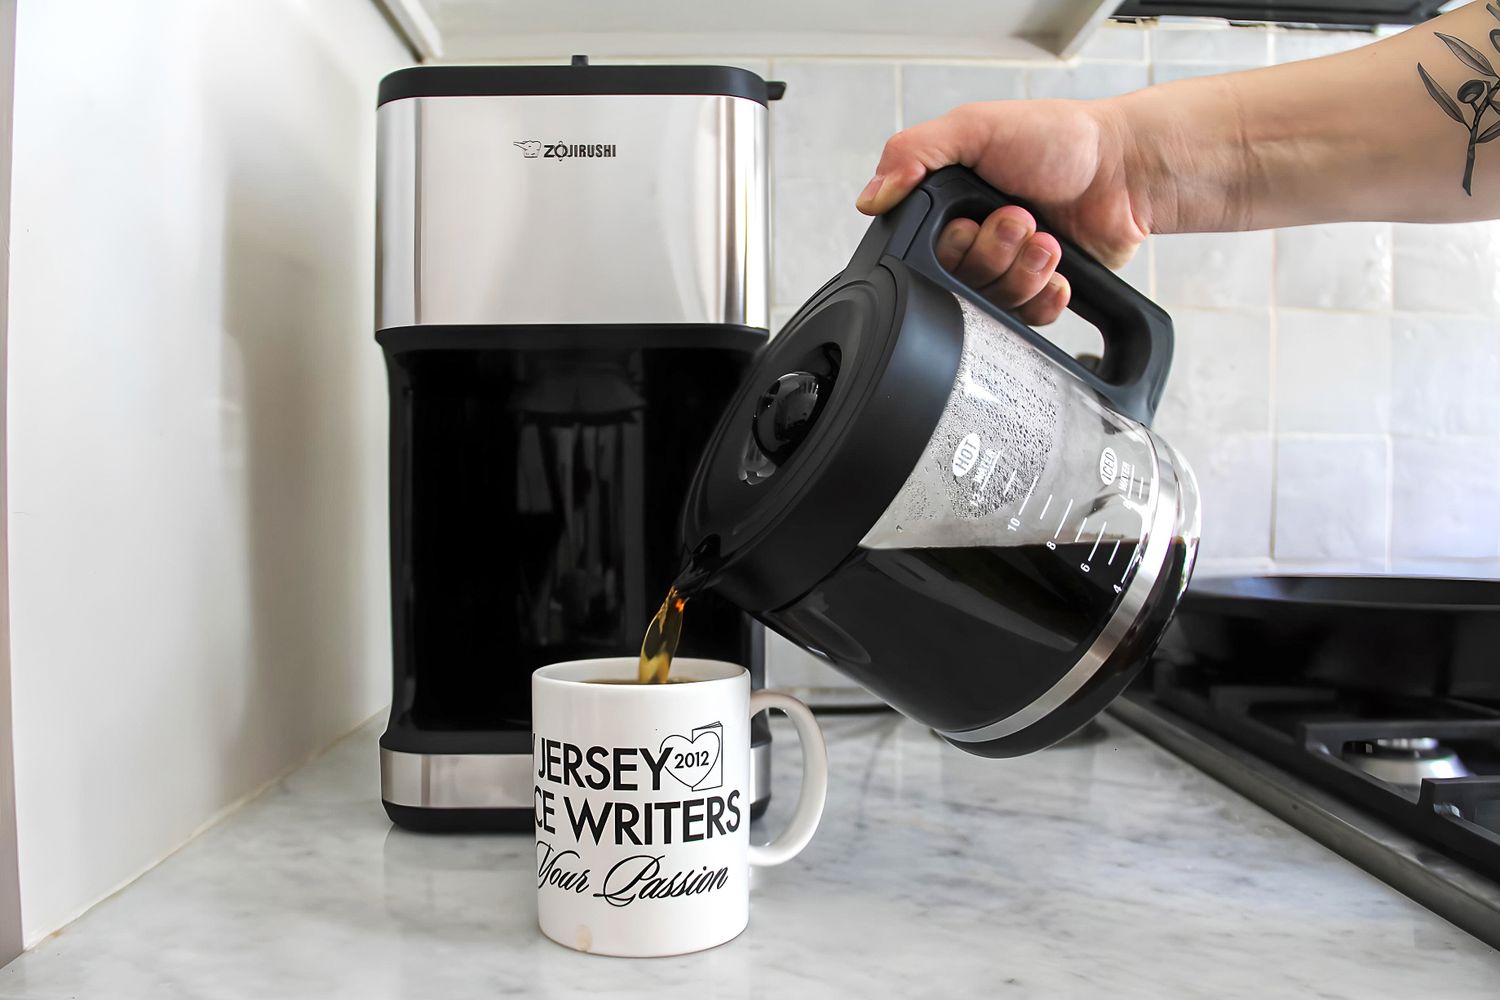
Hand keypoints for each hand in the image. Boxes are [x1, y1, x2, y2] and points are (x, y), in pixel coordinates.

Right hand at [857, 99, 1148, 324]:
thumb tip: (870, 198)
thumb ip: (913, 152)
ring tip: (1047, 239)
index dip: (950, 245)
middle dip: (993, 254)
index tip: (974, 220)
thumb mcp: (976, 126)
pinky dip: (1043, 296)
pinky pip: (1027, 320)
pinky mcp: (1040, 290)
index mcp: (949, 203)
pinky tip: (1058, 270)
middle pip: (957, 282)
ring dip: (1023, 271)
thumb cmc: (1060, 140)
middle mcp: (975, 238)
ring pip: (993, 303)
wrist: (1126, 169)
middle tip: (1020, 220)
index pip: (922, 251)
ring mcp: (1008, 267)